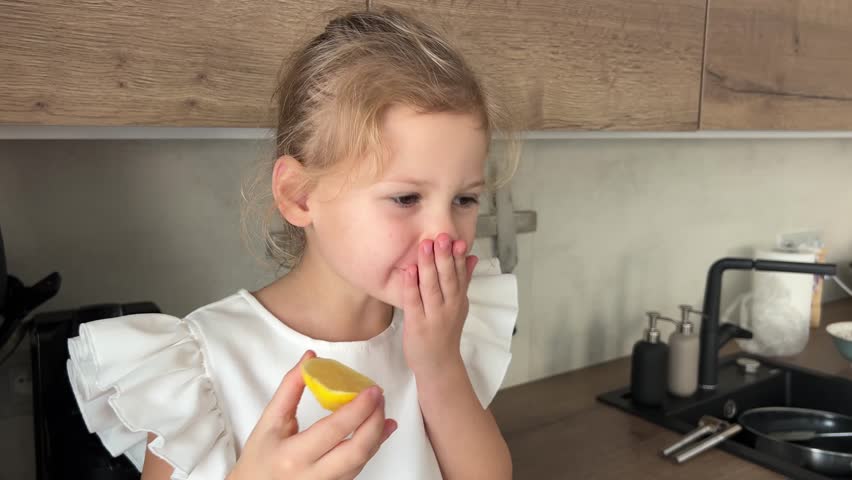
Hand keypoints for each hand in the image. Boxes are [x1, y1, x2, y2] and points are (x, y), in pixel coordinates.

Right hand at [228, 350, 396, 479]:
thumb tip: (310, 358)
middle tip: (379, 398)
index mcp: (293, 455)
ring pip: (361, 462)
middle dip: (375, 421)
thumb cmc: (259, 457)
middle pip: (357, 450)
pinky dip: (371, 448)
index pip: (334, 429)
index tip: (372, 390)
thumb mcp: (269, 421)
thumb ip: (290, 388)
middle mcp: (311, 476)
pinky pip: (358, 469)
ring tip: (382, 411)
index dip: (358, 408)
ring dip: (378, 435)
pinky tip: (378, 432)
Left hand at [402, 233, 477, 377]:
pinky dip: (412, 286)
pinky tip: (409, 271)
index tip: (456, 238)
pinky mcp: (417, 325)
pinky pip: (414, 302)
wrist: (439, 365)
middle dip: (444, 257)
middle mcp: (449, 307)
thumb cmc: (446, 333)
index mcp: (459, 300)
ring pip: (432, 288)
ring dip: (428, 266)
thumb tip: (472, 257)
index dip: (458, 256)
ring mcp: (433, 316)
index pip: (460, 275)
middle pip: (447, 279)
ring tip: (425, 246)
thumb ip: (464, 281)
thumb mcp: (460, 306)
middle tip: (441, 236)